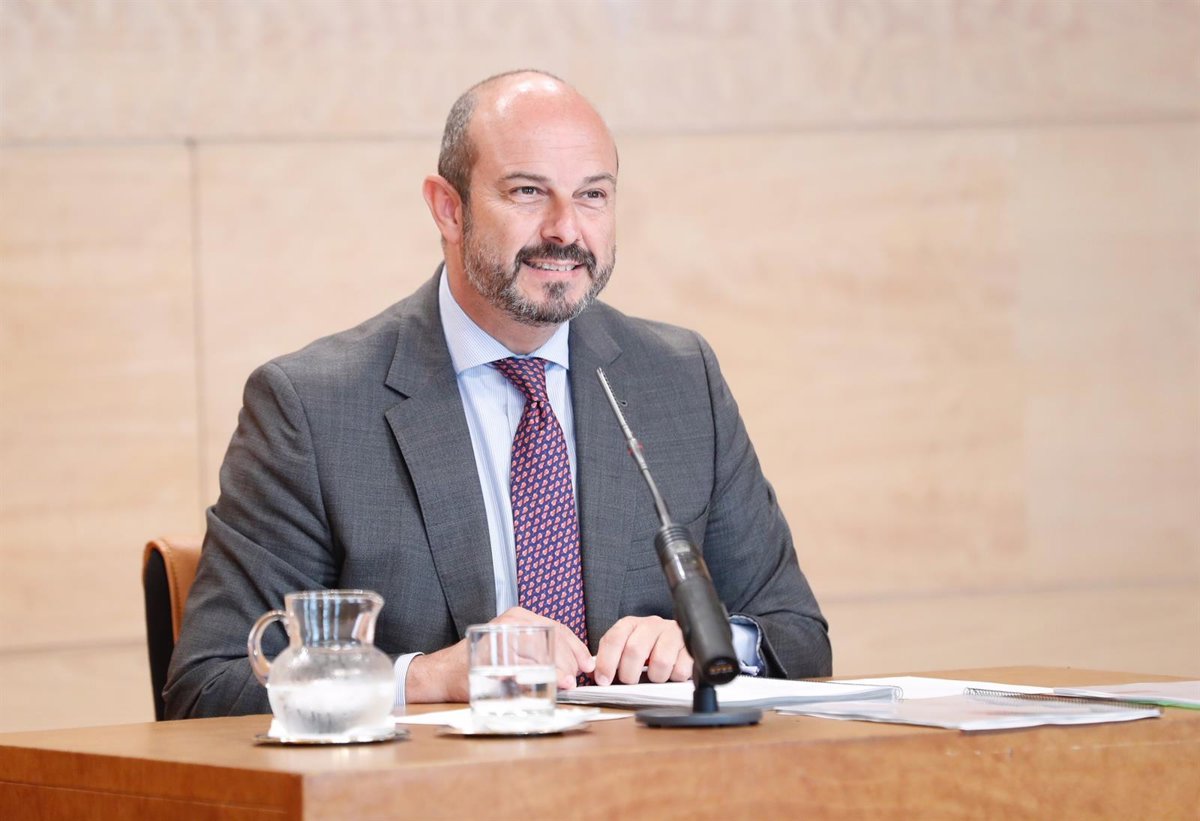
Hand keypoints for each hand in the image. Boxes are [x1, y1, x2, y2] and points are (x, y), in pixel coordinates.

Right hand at [405, 607, 593, 702]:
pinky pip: (518, 666)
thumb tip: (575, 670)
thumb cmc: (482, 666)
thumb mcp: (515, 654)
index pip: (559, 628)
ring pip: (539, 652)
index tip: (587, 666)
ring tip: (563, 684)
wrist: (444, 675)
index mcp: (520, 618)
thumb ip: (541, 655)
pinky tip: (539, 686)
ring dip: (555, 671)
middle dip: (568, 663)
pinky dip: (532, 678)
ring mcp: (499, 635)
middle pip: (553, 639)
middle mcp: (511, 621)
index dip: (576, 649)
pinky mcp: (489, 654)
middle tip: (573, 681)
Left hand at [592, 616, 692, 685]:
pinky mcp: (689, 647)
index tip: (603, 680)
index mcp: (631, 624)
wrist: (676, 638)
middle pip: (635, 650)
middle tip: (630, 682)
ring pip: (660, 662)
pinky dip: (673, 678)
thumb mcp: (624, 647)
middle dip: (629, 674)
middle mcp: (651, 624)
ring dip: (654, 677)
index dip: (606, 662)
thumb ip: (609, 658)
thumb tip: (595, 676)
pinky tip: (670, 673)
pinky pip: (680, 670)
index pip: (614, 639)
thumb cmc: (646, 647)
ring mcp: (672, 633)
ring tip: (654, 676)